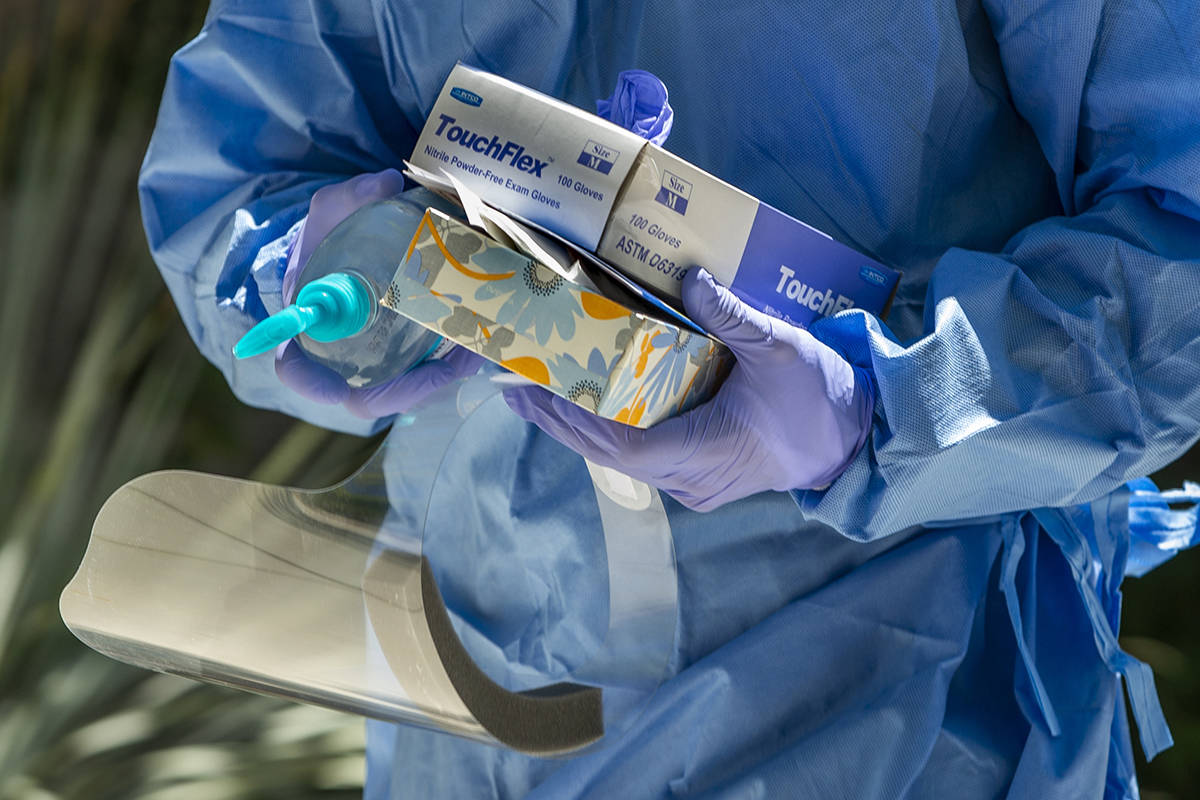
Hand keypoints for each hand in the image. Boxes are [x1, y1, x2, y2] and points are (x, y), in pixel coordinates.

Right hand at [275, 170, 480, 417]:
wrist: (346, 244)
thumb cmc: (331, 233)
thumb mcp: (333, 208)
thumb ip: (351, 195)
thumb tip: (386, 184)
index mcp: (308, 323)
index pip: (295, 366)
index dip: (310, 384)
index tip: (335, 391)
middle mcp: (338, 352)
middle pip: (364, 396)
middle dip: (406, 389)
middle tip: (444, 368)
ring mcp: (372, 359)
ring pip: (402, 390)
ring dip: (440, 379)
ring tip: (474, 353)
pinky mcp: (402, 357)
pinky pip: (425, 374)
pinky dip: (453, 365)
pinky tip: (479, 342)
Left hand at [503, 268, 873, 510]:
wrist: (853, 440)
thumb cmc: (820, 399)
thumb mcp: (781, 348)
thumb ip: (732, 315)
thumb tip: (690, 278)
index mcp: (705, 453)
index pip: (624, 444)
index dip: (576, 420)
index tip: (539, 393)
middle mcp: (690, 481)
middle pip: (610, 453)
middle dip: (560, 422)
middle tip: (516, 389)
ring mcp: (692, 485)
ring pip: (621, 458)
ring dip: (579, 427)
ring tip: (537, 396)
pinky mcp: (697, 478)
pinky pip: (641, 455)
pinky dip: (609, 430)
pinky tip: (585, 407)